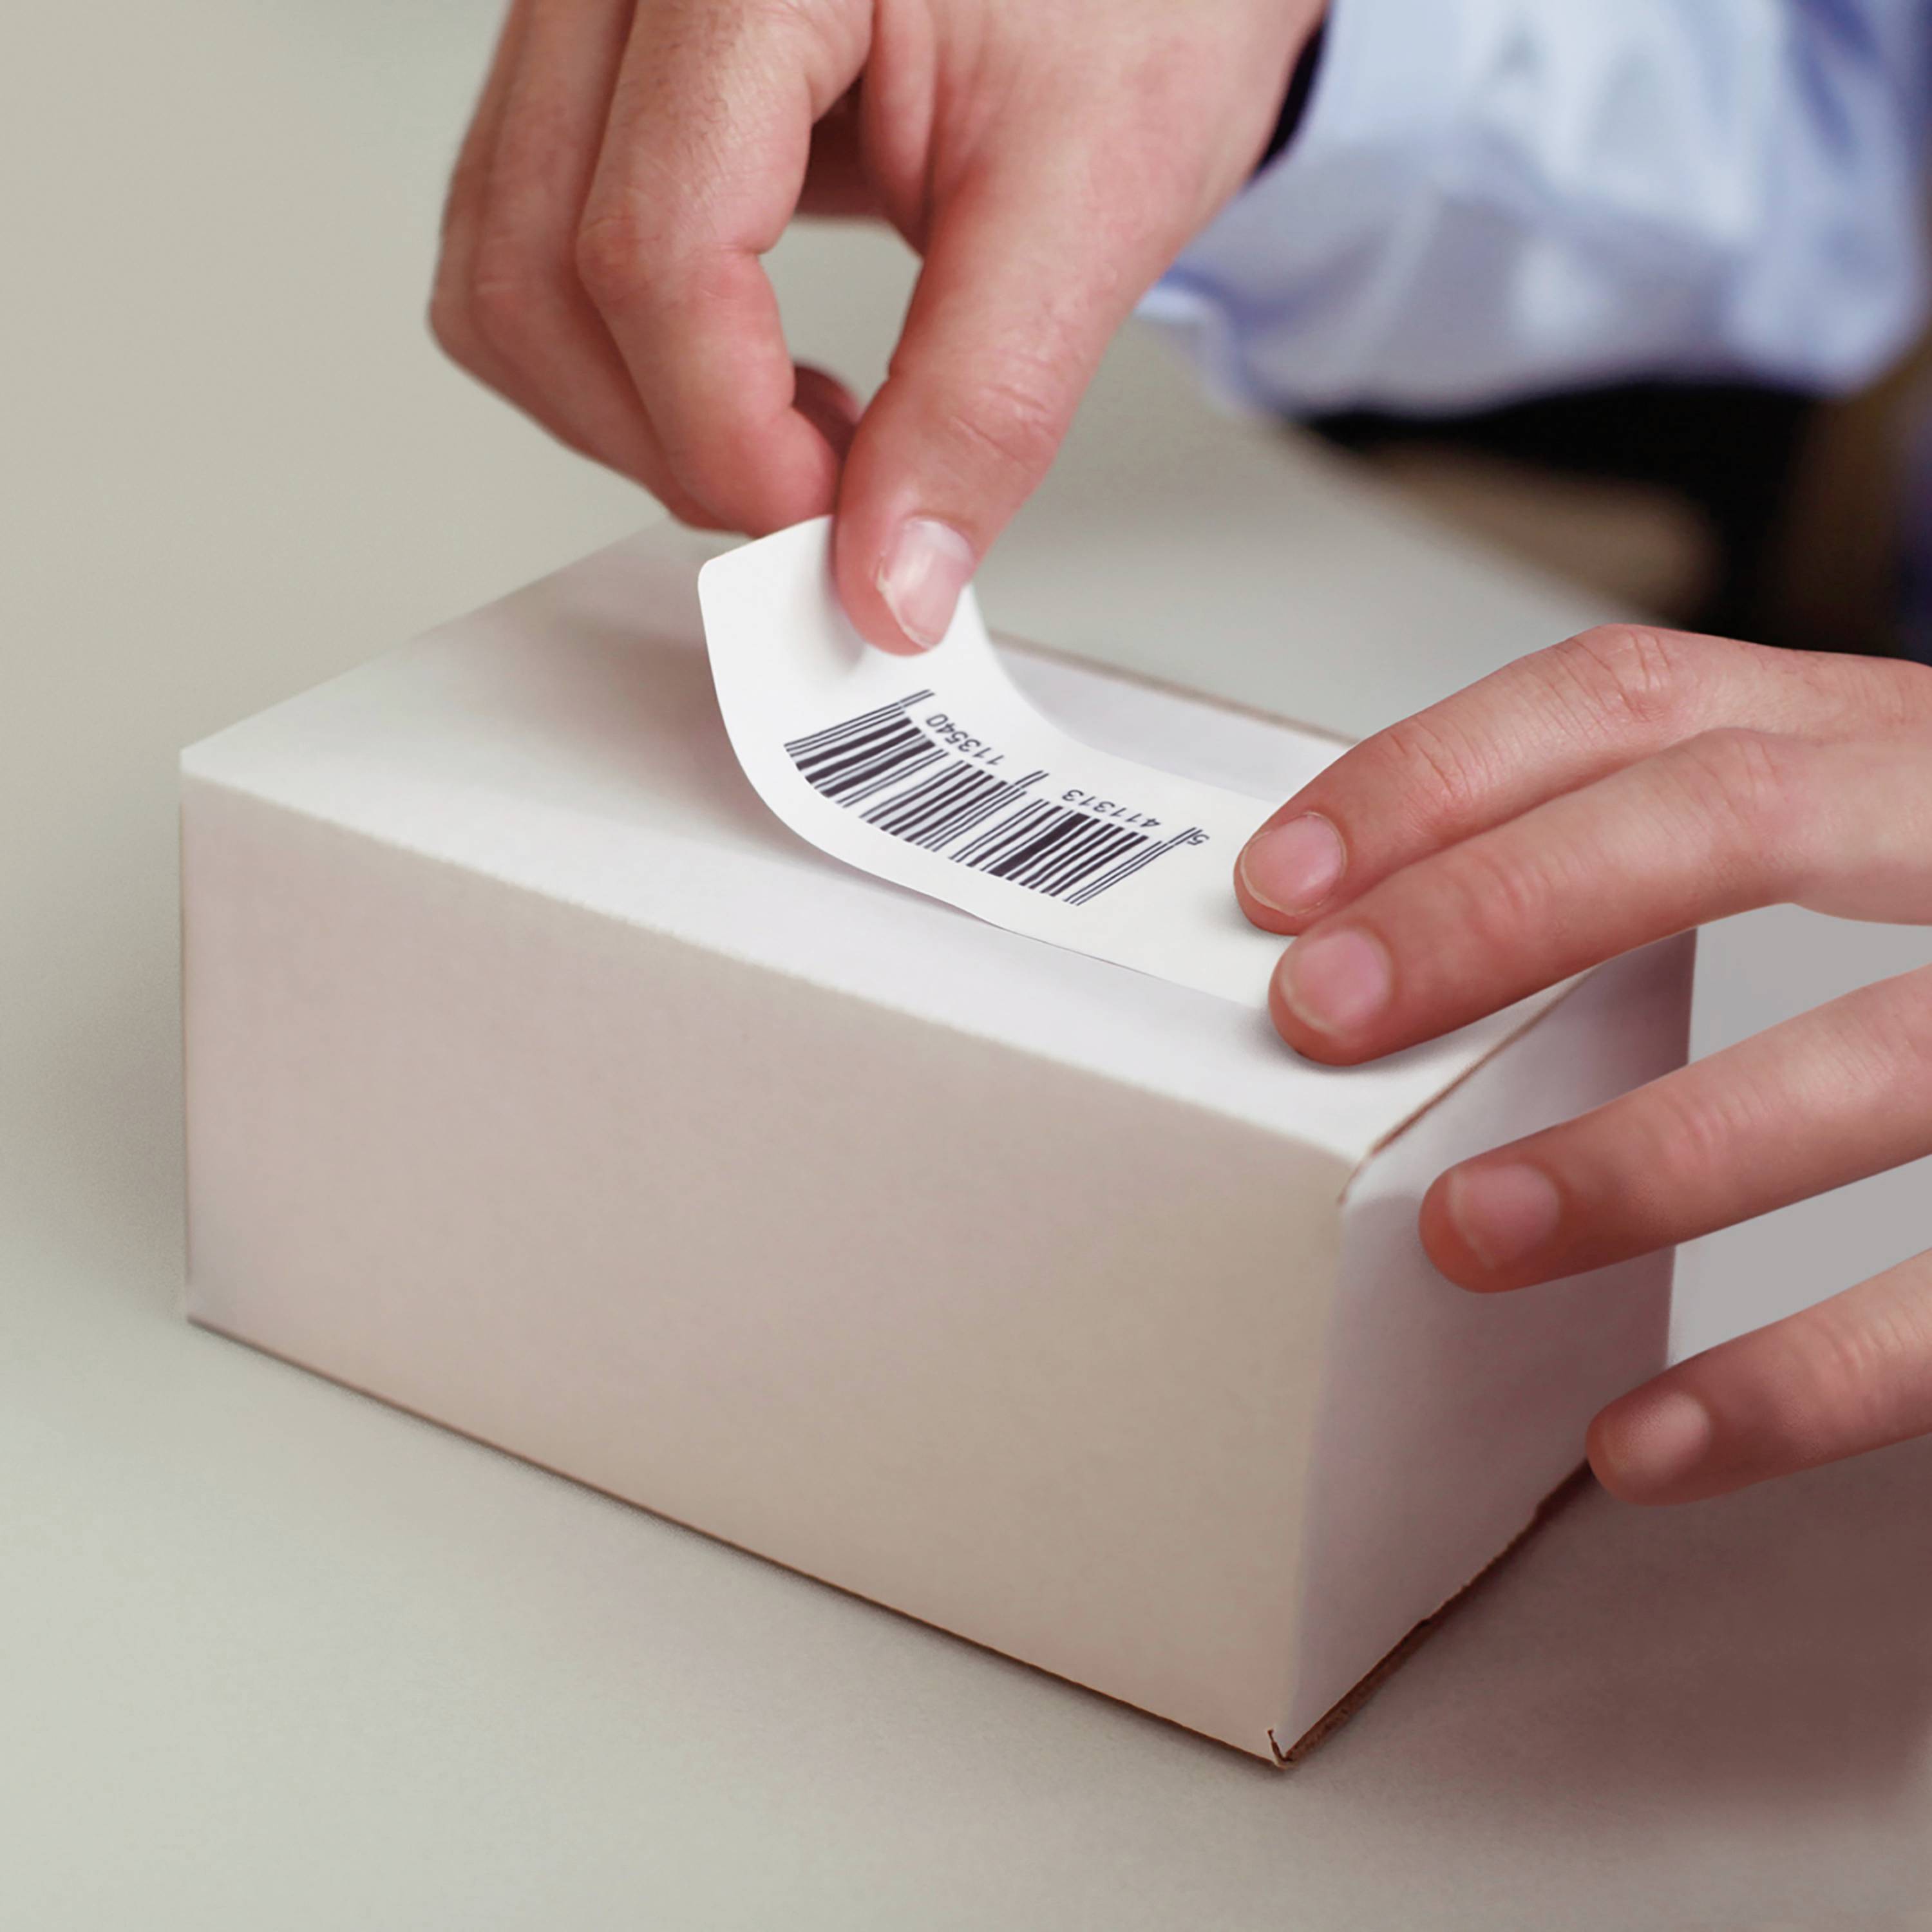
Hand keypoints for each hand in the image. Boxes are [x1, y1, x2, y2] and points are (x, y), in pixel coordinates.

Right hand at [431, 0, 1320, 650]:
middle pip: (535, 270)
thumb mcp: (1096, 193)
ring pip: (501, 268)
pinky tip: (752, 368)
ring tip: (797, 429)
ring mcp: (592, 3)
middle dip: (674, 444)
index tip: (835, 528)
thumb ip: (984, 404)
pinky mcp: (598, 64)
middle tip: (821, 502)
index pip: (655, 249)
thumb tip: (889, 581)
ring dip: (631, 412)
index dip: (733, 438)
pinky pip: (526, 236)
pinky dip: (623, 354)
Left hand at [1234, 624, 1931, 1504]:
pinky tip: (1653, 1440)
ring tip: (1466, 1233)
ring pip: (1883, 1054)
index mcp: (1912, 732)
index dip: (1443, 768)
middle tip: (1321, 1010)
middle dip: (1505, 905)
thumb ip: (1742, 829)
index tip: (1289, 874)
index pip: (1641, 694)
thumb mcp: (1908, 811)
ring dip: (1655, 1150)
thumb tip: (1446, 921)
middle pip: (1735, 811)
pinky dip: (1813, 1375)